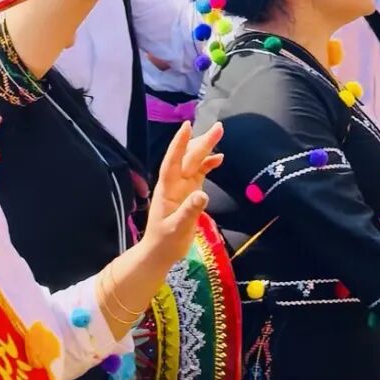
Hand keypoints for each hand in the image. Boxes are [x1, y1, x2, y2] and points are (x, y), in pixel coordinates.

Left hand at [144, 120, 223, 268]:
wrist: (159, 252)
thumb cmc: (165, 242)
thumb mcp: (177, 229)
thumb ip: (189, 212)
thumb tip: (203, 194)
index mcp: (167, 189)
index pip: (173, 161)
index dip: (179, 144)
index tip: (187, 126)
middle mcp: (174, 183)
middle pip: (188, 158)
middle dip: (202, 142)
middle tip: (219, 127)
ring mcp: (182, 187)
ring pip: (194, 162)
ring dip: (205, 148)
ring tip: (219, 133)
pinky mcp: (189, 193)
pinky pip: (199, 173)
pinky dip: (208, 165)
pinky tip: (219, 158)